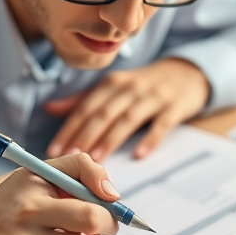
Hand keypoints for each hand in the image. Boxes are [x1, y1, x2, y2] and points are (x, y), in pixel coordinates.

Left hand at [44, 57, 209, 161]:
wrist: (186, 74)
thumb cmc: (143, 85)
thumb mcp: (113, 87)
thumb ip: (83, 100)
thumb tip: (49, 109)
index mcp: (111, 84)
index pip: (85, 108)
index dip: (68, 129)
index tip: (54, 150)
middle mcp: (129, 88)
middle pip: (103, 114)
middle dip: (85, 136)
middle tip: (70, 159)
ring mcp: (153, 97)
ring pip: (128, 119)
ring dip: (110, 139)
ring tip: (96, 160)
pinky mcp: (174, 107)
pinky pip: (161, 124)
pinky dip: (149, 139)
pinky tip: (139, 154)